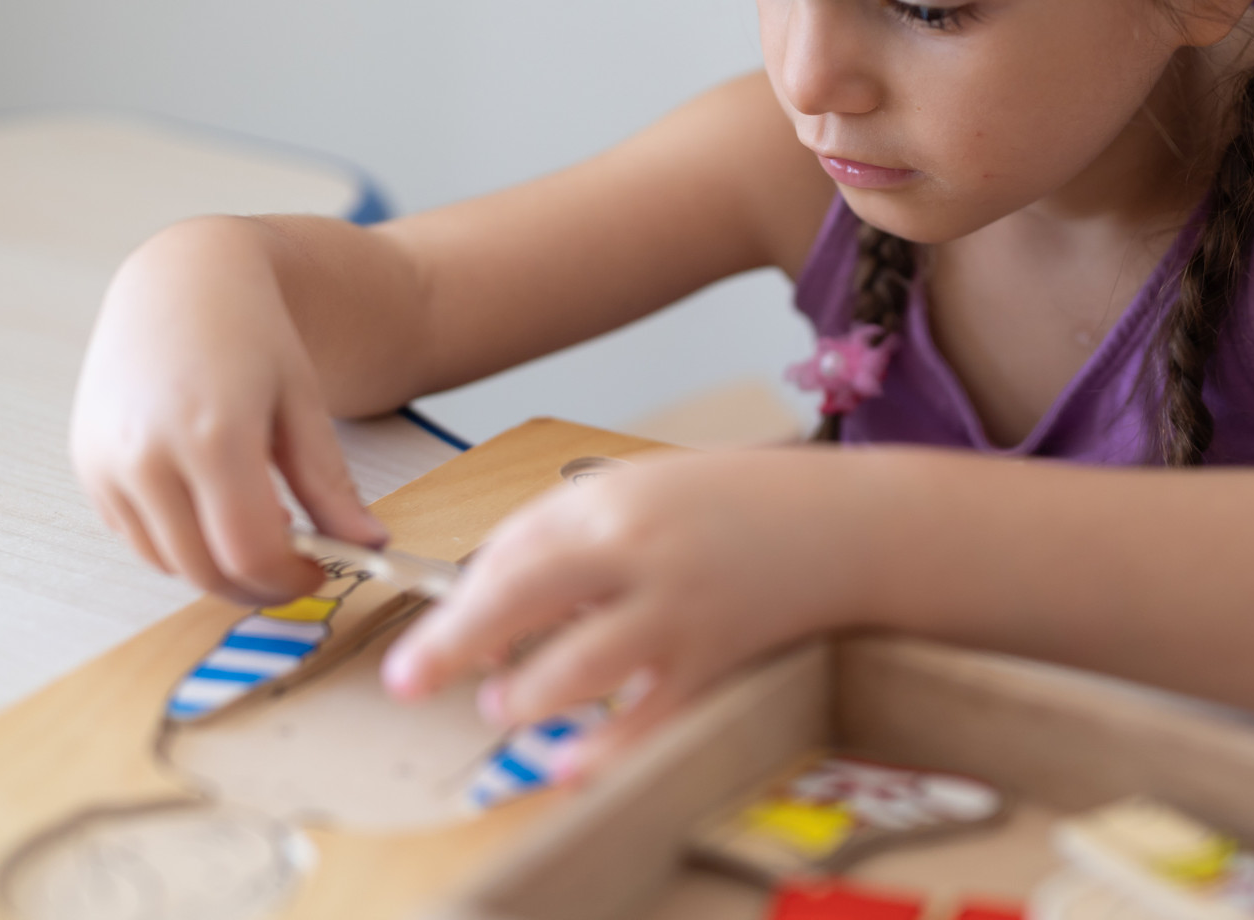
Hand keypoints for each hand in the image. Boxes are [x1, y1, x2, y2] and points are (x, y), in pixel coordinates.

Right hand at [70, 217, 384, 603]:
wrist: (183, 278)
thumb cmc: (252, 333)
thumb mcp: (303, 404)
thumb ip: (330, 485)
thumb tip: (371, 545)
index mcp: (213, 434)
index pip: (249, 553)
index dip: (289, 580)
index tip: (319, 572)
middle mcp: (147, 452)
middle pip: (204, 569)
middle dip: (256, 583)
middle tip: (292, 564)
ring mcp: (107, 459)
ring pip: (165, 561)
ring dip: (214, 562)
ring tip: (256, 520)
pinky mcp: (87, 462)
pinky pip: (134, 534)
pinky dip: (176, 539)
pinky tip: (211, 501)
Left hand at [380, 446, 881, 778]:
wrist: (847, 524)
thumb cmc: (741, 504)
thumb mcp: (649, 488)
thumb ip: (575, 532)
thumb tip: (494, 586)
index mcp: (614, 500)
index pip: (513, 547)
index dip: (464, 594)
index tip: (435, 629)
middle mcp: (638, 550)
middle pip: (521, 596)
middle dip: (454, 641)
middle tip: (406, 680)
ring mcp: (678, 611)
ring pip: (577, 665)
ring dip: (524, 695)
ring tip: (501, 707)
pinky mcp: (714, 662)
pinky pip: (646, 718)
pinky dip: (603, 749)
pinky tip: (568, 765)